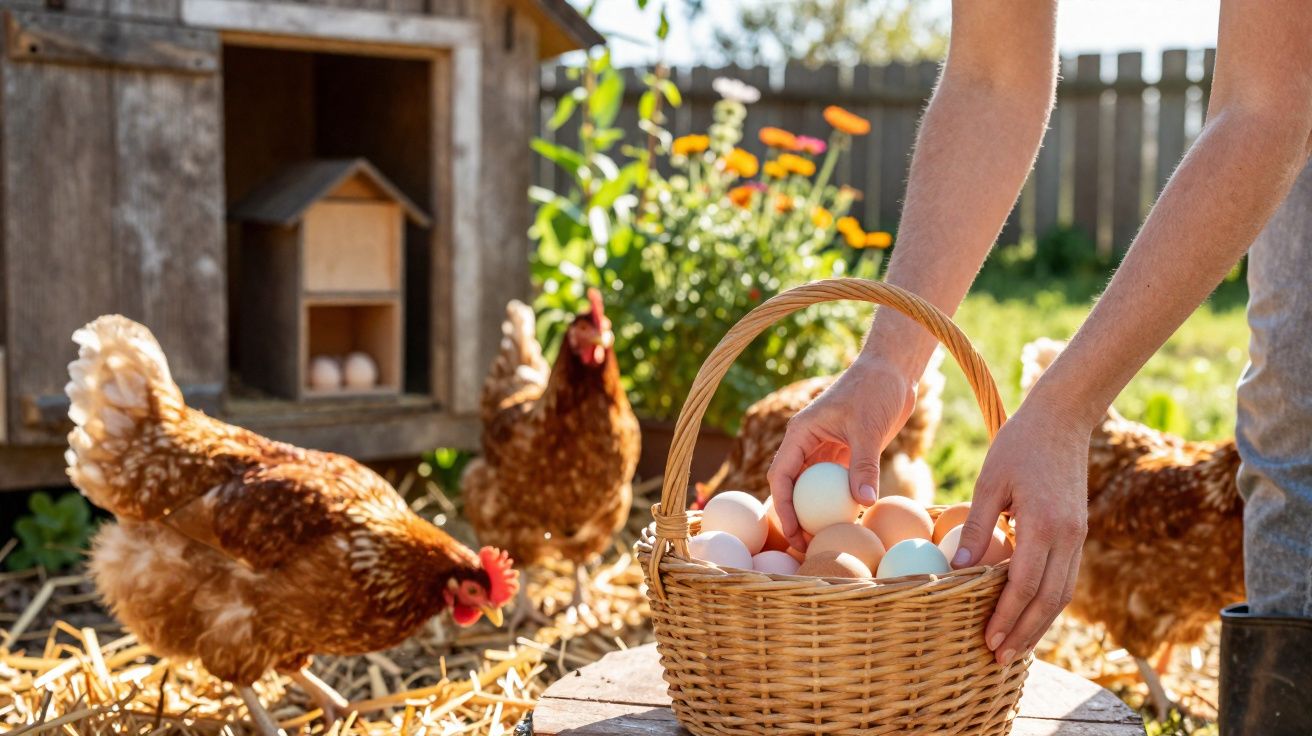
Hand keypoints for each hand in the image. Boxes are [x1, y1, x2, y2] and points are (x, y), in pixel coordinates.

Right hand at [767, 357, 917, 549]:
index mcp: (800, 434)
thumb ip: (864, 464)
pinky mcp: (844, 453)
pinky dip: (838, 502)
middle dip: (795, 517)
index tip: (795, 532)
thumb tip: (864, 502)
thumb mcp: (868, 428)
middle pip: (792, 487)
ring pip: (812, 488)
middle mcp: (807, 443)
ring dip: (815, 513)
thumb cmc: (876, 390)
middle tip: (807, 546)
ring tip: (825, 540)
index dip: (783, 507)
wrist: (893, 371)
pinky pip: (835, 483)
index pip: (781, 476)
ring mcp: (825, 449)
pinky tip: (849, 522)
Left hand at [953, 400, 1090, 665]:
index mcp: (1045, 525)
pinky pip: (1066, 577)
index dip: (1007, 617)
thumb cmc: (1018, 445)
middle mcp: (1068, 537)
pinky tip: (1029, 614)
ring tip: (1015, 647)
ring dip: (1039, 624)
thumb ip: (974, 526)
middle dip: (1025, 633)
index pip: (1025, 586)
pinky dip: (1048, 602)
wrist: (1062, 419)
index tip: (988, 641)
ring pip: (1063, 594)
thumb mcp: (989, 481)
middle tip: (1000, 658)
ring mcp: (1078, 536)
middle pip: (1049, 600)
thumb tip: (955, 568)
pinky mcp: (1078, 531)